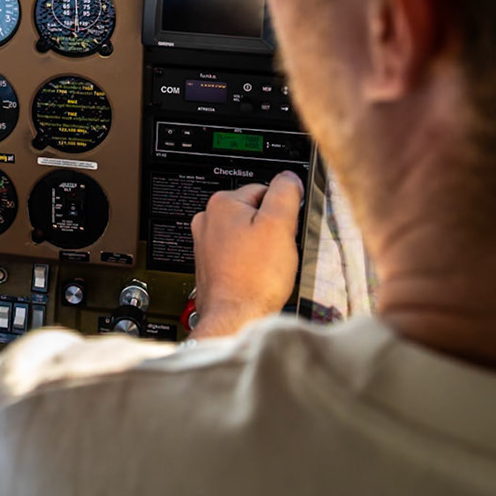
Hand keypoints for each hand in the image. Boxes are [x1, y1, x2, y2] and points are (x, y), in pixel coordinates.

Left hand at [189, 171, 304, 339]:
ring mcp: (206, 244)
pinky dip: (250, 262)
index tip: (287, 226)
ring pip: (247, 235)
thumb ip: (285, 193)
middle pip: (254, 212)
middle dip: (271, 229)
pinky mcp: (211, 265)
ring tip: (267, 266)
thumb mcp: (280, 225)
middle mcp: (208, 220)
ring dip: (261, 247)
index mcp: (222, 204)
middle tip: (278, 249)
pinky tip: (257, 276)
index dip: (282, 209)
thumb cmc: (253, 278)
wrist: (235, 318)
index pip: (264, 190)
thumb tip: (288, 178)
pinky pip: (239, 255)